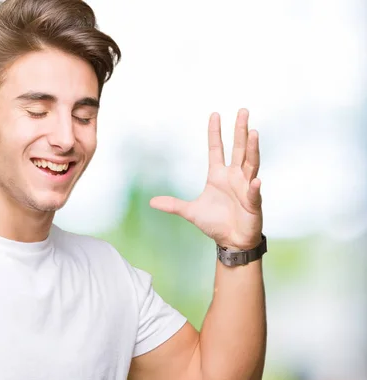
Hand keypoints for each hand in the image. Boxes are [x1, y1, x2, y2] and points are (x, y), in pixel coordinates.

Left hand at [150, 109, 262, 249]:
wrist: (231, 242)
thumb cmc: (215, 223)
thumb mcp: (190, 212)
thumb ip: (174, 205)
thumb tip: (151, 202)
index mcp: (218, 175)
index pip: (216, 149)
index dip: (215, 133)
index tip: (215, 114)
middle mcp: (234, 177)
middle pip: (238, 149)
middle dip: (240, 130)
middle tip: (242, 111)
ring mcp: (246, 188)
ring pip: (250, 164)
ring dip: (252, 149)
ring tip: (253, 132)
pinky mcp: (253, 203)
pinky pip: (254, 192)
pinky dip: (254, 187)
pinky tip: (255, 180)